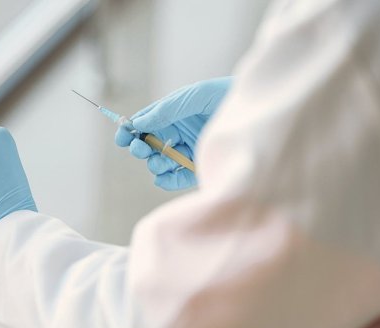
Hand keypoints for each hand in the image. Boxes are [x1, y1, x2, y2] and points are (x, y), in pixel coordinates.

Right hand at [115, 77, 231, 189]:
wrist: (258, 111)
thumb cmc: (226, 96)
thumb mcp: (194, 96)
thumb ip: (166, 110)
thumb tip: (139, 122)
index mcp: (172, 115)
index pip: (145, 124)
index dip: (130, 130)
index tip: (121, 137)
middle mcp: (178, 134)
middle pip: (149, 146)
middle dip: (140, 148)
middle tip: (140, 149)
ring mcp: (188, 152)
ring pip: (160, 163)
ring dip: (155, 163)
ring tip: (160, 161)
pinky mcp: (199, 169)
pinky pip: (176, 179)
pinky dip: (167, 180)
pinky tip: (164, 177)